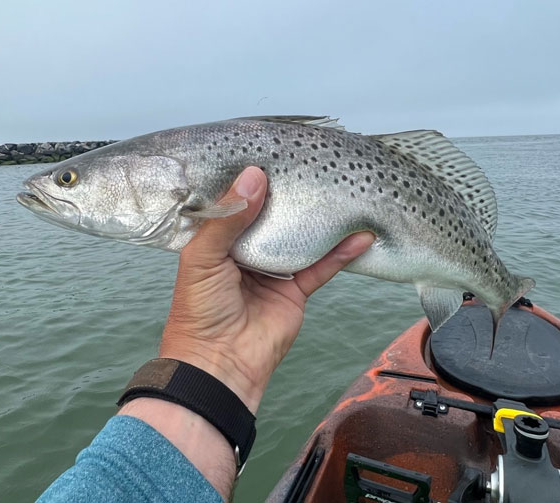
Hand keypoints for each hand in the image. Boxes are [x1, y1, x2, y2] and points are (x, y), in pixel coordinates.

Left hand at [159, 166, 374, 412]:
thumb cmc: (199, 310)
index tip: (270, 152)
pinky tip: (360, 234)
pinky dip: (342, 252)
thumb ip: (227, 218)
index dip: (249, 181)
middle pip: (272, 217)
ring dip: (319, 219)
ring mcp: (273, 271)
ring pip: (300, 237)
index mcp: (216, 241)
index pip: (235, 203)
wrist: (219, 365)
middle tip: (312, 164)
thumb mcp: (202, 258)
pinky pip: (322, 267)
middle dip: (289, 195)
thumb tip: (254, 176)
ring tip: (341, 192)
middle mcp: (245, 251)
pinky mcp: (295, 291)